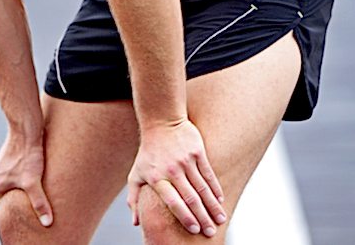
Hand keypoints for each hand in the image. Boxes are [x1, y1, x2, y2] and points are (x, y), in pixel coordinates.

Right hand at [0, 129, 53, 227]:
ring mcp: (2, 162)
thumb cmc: (28, 155)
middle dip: (13, 199)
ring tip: (31, 190)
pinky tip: (33, 171)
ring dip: (17, 185)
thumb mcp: (34, 182)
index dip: (5, 212)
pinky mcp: (10, 153)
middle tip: (25, 205)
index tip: (15, 217)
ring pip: (8, 179)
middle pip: (2, 192)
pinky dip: (20, 173)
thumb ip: (39, 203)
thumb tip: (47, 223)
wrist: (26, 128)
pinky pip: (13, 168)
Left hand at [127, 119, 225, 236]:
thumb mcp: (136, 174)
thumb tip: (135, 222)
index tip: (194, 230)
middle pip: (190, 198)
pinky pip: (209, 174)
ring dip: (212, 206)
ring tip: (220, 219)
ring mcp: (186, 161)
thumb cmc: (148, 152)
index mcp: (156, 178)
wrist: (160, 122)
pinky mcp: (197, 153)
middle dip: (202, 217)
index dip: (184, 217)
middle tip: (210, 232)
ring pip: (202, 188)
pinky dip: (215, 189)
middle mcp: (172, 171)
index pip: (173, 202)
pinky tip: (220, 200)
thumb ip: (134, 198)